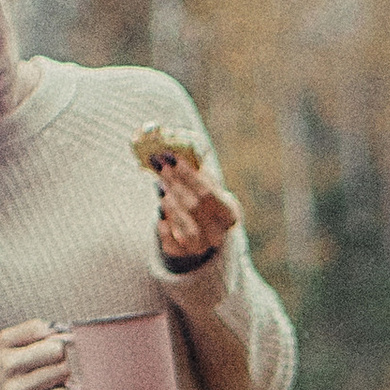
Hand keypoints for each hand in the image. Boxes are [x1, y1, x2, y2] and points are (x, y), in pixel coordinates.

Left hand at [149, 146, 238, 266]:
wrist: (197, 228)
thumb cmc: (199, 195)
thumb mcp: (201, 177)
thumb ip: (191, 156)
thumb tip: (160, 134)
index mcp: (230, 212)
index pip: (209, 193)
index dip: (188, 175)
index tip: (170, 157)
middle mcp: (219, 233)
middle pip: (194, 206)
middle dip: (174, 183)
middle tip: (159, 166)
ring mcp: (202, 247)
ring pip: (184, 226)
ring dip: (169, 203)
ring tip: (161, 188)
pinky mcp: (182, 255)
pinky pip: (170, 242)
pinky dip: (163, 225)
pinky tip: (160, 214)